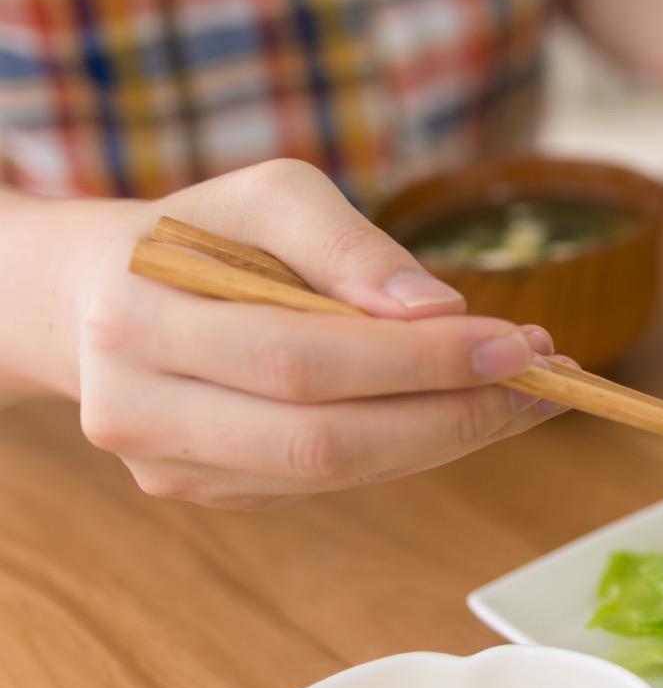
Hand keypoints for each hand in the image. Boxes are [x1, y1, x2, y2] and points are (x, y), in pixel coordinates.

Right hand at [63, 160, 564, 507]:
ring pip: (330, 472)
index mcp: (141, 314)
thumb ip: (351, 246)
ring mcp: (163, 465)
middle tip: (544, 380)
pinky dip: (407, 449)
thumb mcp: (270, 196)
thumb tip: (438, 310)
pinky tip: (462, 411)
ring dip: (446, 438)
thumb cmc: (201, 231)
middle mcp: (136, 406)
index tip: (521, 343)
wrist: (93, 293)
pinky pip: (322, 481)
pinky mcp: (197, 492)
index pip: (304, 357)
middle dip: (451, 412)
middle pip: (322, 437)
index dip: (421, 361)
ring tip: (524, 394)